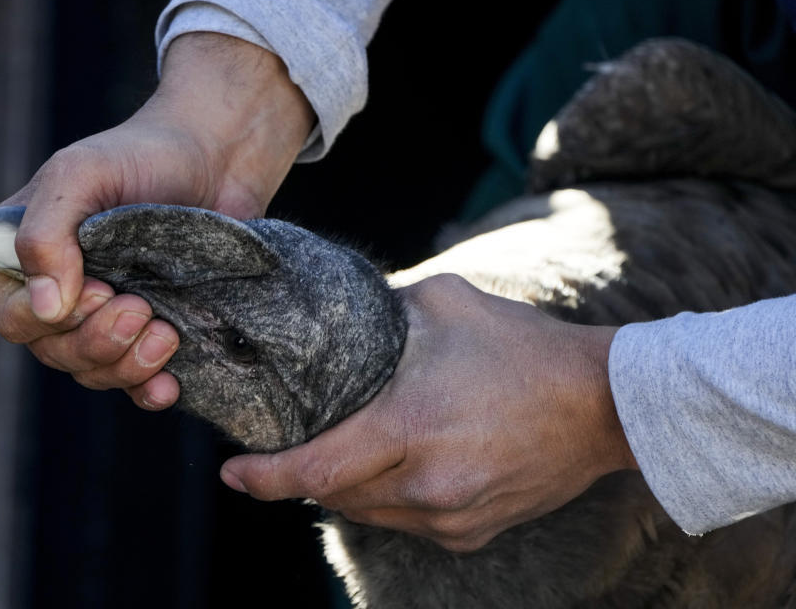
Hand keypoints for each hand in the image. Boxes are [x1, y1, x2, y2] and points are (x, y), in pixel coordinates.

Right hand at [0, 33, 314, 408]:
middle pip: (57, 353)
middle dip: (98, 343)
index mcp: (29, 258)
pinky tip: (170, 384)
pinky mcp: (155, 330)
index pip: (16, 318)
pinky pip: (139, 383)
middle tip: (141, 308)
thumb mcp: (80, 174)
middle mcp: (63, 293)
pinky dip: (150, 390)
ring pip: (96, 372)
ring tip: (166, 332)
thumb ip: (47, 233)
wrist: (218, 157)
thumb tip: (45, 307)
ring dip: (128, 365)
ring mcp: (110, 316)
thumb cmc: (142, 154)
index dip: (52, 321)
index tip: (102, 291)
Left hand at [220, 274, 637, 551]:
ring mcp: (451, 517)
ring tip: (346, 449)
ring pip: (368, 512)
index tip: (232, 472)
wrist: (603, 405)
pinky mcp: (472, 532)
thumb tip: (341, 319)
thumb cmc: (524, 348)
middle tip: (286, 447)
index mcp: (411, 427)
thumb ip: (382, 311)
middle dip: (302, 475)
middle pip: (334, 495)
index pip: (316, 470)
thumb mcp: (446, 303)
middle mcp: (427, 484)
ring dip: (345, 486)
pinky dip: (387, 499)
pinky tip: (398, 467)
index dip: (265, 477)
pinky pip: (406, 522)